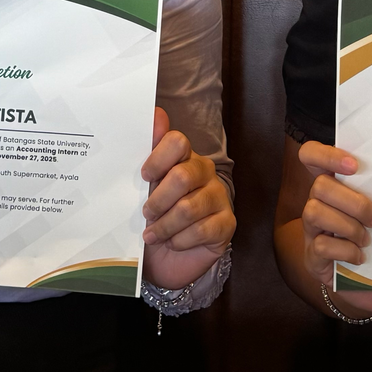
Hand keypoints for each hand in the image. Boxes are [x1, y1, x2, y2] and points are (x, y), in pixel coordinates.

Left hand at [140, 107, 233, 290]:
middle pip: (182, 176)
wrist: (166, 258)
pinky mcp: (227, 223)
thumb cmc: (155, 218)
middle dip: (158, 200)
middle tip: (146, 214)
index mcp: (184, 158)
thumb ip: (149, 153)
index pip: (177, 142)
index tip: (144, 176)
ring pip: (188, 208)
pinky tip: (173, 243)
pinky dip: (180, 240)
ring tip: (152, 235)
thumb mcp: (144, 190)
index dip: (158, 158)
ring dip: (165, 226)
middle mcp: (205, 172)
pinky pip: (201, 230)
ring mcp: (219, 197)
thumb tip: (156, 112)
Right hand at [296, 141, 371, 291]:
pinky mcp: (312, 255)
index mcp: (333, 185)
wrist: (367, 282)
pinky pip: (321, 245)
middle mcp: (316, 202)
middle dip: (353, 202)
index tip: (354, 165)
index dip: (326, 154)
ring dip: (348, 226)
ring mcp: (311, 230)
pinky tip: (360, 256)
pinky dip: (345, 250)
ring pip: (313, 212)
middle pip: (319, 185)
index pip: (311, 155)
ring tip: (367, 239)